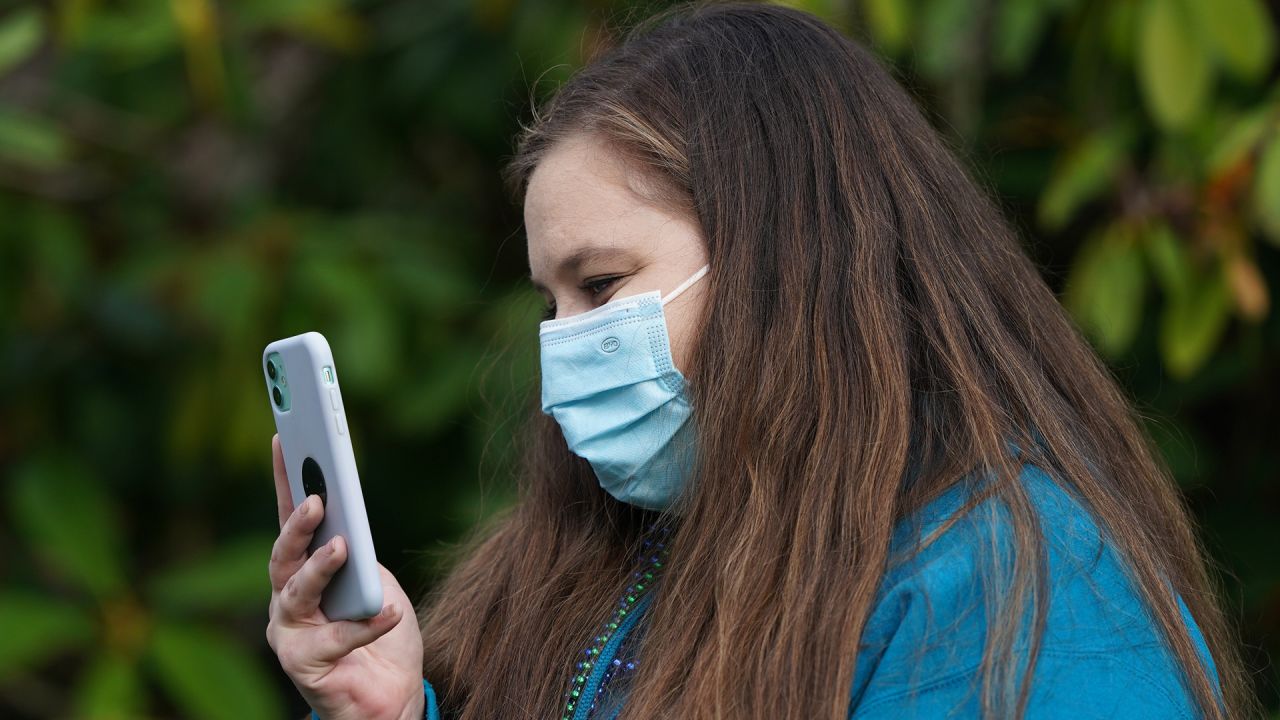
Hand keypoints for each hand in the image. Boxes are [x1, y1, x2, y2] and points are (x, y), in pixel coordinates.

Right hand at [265, 434, 424, 719]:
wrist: (390, 697)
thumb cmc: (381, 634)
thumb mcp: (376, 582)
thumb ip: (360, 556)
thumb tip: (349, 529)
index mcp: (304, 568)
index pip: (290, 515)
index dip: (285, 476)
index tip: (286, 436)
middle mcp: (287, 597)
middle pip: (283, 553)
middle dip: (298, 524)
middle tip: (317, 499)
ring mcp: (290, 632)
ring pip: (296, 592)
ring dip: (320, 567)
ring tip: (345, 547)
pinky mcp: (304, 665)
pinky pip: (334, 639)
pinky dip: (365, 624)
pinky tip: (389, 612)